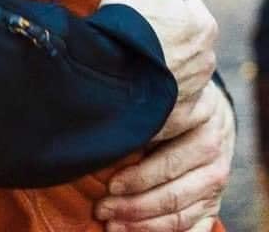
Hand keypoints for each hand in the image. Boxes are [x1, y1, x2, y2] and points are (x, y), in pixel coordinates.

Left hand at [94, 79, 233, 230]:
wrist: (209, 112)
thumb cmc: (170, 104)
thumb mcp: (159, 100)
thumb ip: (140, 119)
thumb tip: (104, 137)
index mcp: (199, 119)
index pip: (166, 155)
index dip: (137, 173)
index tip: (109, 183)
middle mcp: (212, 151)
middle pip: (172, 190)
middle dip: (134, 204)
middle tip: (102, 207)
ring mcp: (216, 180)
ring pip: (180, 213)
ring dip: (144, 225)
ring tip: (112, 225)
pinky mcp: (215, 201)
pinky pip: (194, 229)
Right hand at [100, 0, 216, 101]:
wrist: (113, 80)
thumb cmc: (129, 26)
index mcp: (202, 23)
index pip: (180, 0)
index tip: (133, 3)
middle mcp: (206, 58)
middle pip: (179, 34)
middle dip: (159, 31)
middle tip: (128, 29)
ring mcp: (194, 89)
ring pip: (176, 66)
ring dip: (158, 61)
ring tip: (127, 56)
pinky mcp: (179, 115)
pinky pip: (172, 100)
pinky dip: (159, 92)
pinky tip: (138, 84)